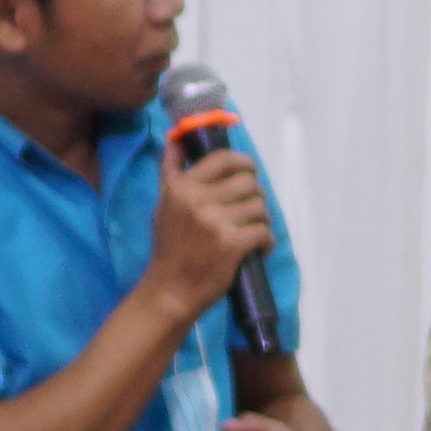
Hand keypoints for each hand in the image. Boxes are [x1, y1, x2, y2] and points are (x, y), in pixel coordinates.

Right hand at [146, 149, 274, 314]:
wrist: (170, 290)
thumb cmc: (170, 247)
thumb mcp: (164, 204)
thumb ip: (173, 172)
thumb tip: (176, 140)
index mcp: (182, 188)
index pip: (222, 159)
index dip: (242, 162)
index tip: (248, 171)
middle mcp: (197, 201)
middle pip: (247, 182)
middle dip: (256, 195)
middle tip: (251, 209)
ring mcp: (215, 223)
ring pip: (259, 206)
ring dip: (262, 219)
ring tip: (253, 230)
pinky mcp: (232, 244)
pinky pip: (264, 231)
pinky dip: (266, 241)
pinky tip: (257, 248)